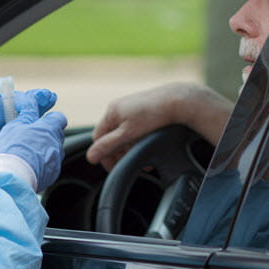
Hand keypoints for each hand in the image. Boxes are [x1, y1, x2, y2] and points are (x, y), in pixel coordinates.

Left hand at [0, 89, 56, 167]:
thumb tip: (1, 98)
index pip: (14, 101)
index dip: (28, 97)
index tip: (41, 95)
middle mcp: (2, 123)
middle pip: (25, 110)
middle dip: (39, 103)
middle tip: (52, 99)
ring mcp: (8, 137)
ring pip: (28, 125)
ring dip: (41, 119)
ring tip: (54, 117)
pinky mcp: (10, 150)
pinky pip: (26, 142)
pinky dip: (37, 139)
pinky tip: (47, 138)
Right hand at [0, 92, 66, 190]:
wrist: (12, 178)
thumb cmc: (12, 150)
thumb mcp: (15, 125)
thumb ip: (26, 114)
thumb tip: (31, 104)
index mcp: (49, 128)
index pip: (58, 117)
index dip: (49, 118)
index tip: (40, 121)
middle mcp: (57, 144)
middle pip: (56, 134)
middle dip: (46, 134)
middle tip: (29, 136)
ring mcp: (56, 160)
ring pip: (53, 150)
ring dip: (44, 149)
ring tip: (26, 153)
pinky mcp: (52, 175)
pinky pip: (50, 165)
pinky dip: (42, 163)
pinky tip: (28, 165)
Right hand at [86, 82, 231, 170]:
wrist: (179, 101)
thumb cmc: (153, 115)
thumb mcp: (128, 134)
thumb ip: (108, 146)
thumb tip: (90, 157)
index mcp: (111, 112)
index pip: (98, 138)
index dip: (104, 154)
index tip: (113, 167)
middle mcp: (118, 108)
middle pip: (111, 137)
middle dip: (119, 153)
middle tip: (129, 163)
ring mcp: (131, 107)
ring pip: (123, 133)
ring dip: (129, 148)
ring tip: (141, 156)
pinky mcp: (143, 109)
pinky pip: (134, 128)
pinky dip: (137, 139)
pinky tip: (147, 145)